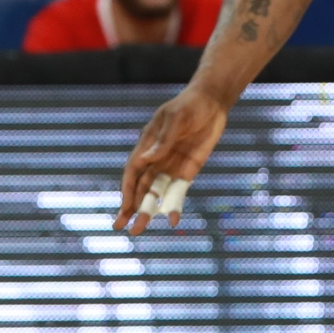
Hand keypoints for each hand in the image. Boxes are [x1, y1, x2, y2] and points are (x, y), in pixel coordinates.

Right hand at [118, 86, 230, 234]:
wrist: (212, 103)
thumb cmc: (189, 106)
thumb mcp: (176, 118)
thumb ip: (164, 139)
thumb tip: (149, 158)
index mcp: (147, 146)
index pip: (133, 172)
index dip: (128, 190)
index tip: (124, 207)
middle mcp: (156, 160)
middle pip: (141, 187)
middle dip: (131, 207)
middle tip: (121, 227)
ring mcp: (171, 167)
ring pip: (156, 194)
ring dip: (148, 211)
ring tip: (139, 229)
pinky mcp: (187, 172)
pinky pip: (178, 192)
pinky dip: (174, 206)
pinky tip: (171, 220)